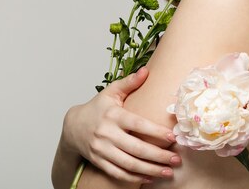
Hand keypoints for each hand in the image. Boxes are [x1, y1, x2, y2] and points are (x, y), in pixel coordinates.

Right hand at [61, 67, 180, 181]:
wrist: (72, 126)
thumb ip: (129, 82)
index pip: (137, 124)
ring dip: (150, 169)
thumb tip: (146, 71)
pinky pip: (118, 173)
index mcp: (113, 115)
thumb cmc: (97, 108)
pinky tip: (150, 177)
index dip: (155, 132)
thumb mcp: (111, 92)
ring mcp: (102, 149)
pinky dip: (135, 177)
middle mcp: (107, 133)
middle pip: (136, 148)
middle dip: (158, 155)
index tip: (173, 137)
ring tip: (168, 171)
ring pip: (129, 164)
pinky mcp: (99, 161)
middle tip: (176, 158)